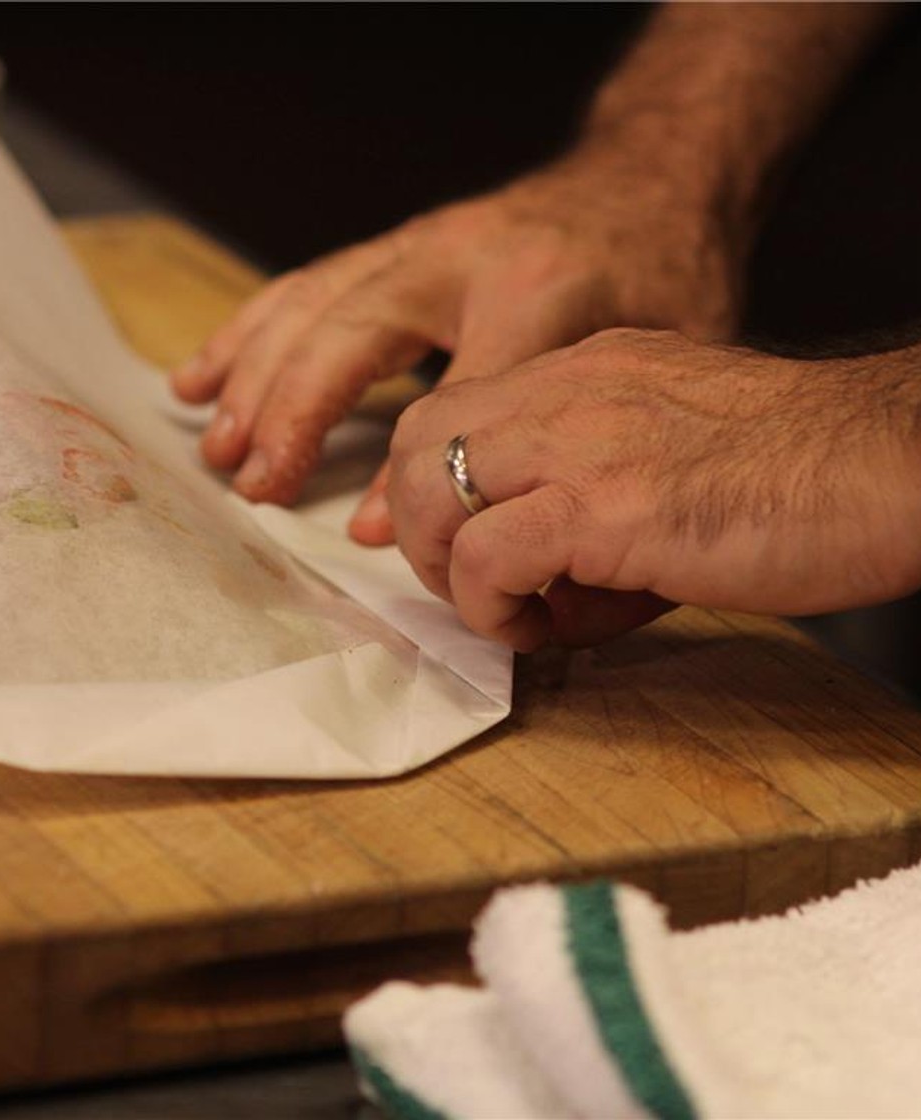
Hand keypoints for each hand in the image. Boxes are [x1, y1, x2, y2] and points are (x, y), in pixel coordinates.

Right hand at [170, 150, 742, 542]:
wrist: (654, 175)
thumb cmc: (665, 277)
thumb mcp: (660, 356)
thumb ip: (566, 430)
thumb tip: (448, 509)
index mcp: (536, 290)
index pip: (455, 392)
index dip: (409, 466)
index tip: (366, 530)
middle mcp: (460, 256)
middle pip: (351, 333)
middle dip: (291, 411)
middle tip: (251, 482)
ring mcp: (419, 244)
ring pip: (311, 305)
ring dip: (252, 374)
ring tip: (212, 441)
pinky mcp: (395, 246)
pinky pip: (304, 286)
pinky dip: (248, 331)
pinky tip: (204, 372)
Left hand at [387, 329, 920, 650]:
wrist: (894, 465)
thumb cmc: (809, 476)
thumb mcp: (677, 453)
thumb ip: (602, 492)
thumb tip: (550, 587)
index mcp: (589, 371)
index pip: (455, 408)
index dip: (430, 482)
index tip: (449, 544)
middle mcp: (570, 390)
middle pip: (419, 439)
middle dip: (418, 525)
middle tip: (470, 585)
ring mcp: (582, 442)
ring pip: (429, 489)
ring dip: (446, 569)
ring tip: (510, 612)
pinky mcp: (604, 506)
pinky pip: (488, 554)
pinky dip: (489, 604)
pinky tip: (542, 627)